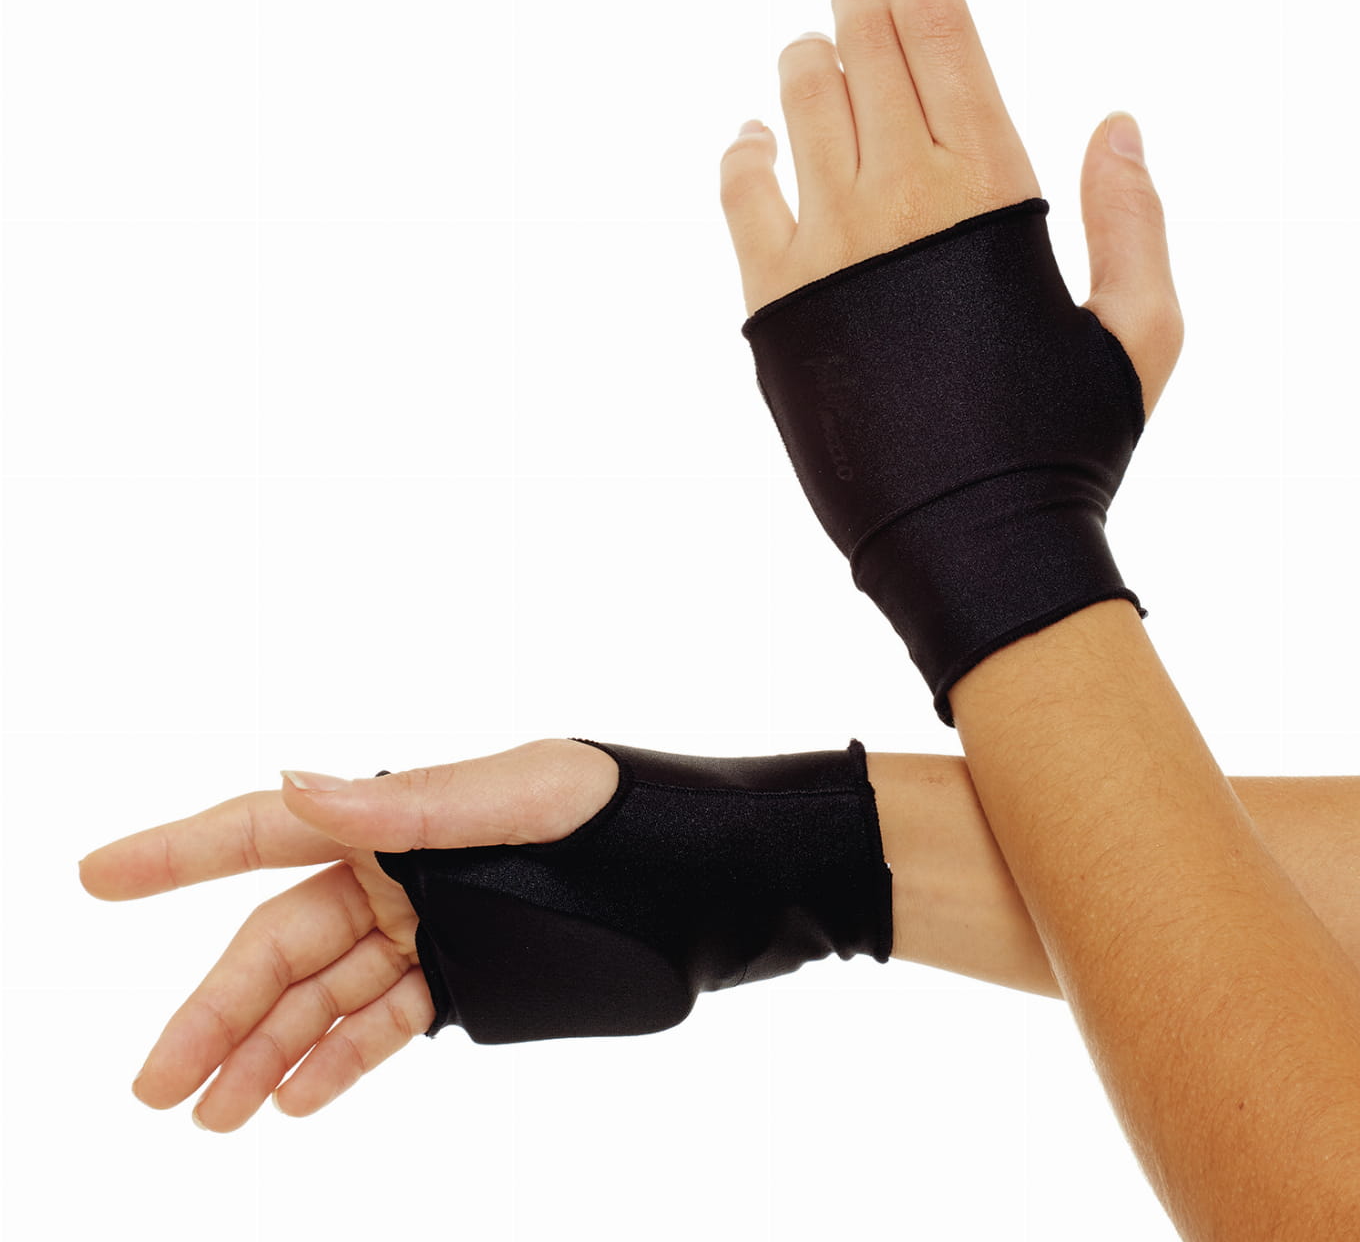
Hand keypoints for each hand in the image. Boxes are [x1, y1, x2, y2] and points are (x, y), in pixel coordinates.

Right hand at [78, 737, 618, 1130]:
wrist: (723, 878)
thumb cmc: (636, 815)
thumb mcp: (531, 798)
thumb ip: (416, 804)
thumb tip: (300, 782)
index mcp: (403, 810)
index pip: (268, 830)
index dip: (178, 852)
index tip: (98, 876)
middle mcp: (403, 868)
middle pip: (281, 940)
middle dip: (215, 1009)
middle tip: (154, 1084)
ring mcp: (430, 928)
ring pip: (321, 995)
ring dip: (263, 1053)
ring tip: (210, 1116)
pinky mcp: (470, 981)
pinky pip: (382, 1024)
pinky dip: (334, 1063)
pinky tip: (292, 1101)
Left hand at [718, 0, 1182, 422]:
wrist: (975, 548)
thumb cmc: (1067, 443)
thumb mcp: (1140, 333)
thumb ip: (1133, 217)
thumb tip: (1116, 120)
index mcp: (998, 187)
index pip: (944, 28)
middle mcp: (906, 196)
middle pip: (865, 43)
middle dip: (861, 0)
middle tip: (860, 0)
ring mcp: (829, 242)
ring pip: (797, 97)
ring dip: (808, 63)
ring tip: (822, 69)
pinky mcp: (770, 298)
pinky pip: (739, 186)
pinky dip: (746, 147)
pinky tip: (760, 139)